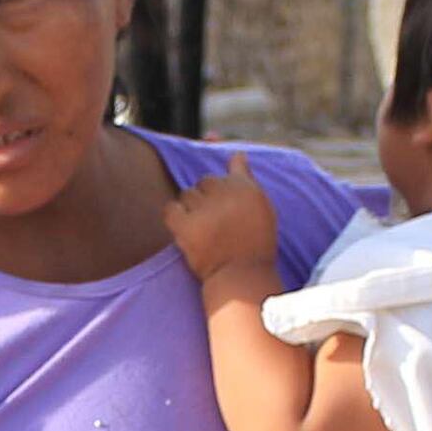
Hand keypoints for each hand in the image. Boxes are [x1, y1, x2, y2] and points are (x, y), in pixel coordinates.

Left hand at [162, 159, 280, 284]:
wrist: (242, 277)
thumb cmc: (254, 244)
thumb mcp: (260, 208)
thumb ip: (246, 178)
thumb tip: (238, 154)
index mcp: (247, 188)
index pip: (231, 166)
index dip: (224, 181)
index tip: (224, 200)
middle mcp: (226, 193)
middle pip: (205, 181)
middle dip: (208, 197)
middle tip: (215, 221)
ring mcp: (205, 209)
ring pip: (188, 195)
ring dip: (192, 208)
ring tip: (203, 228)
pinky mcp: (187, 226)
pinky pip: (171, 209)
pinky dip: (175, 217)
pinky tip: (184, 228)